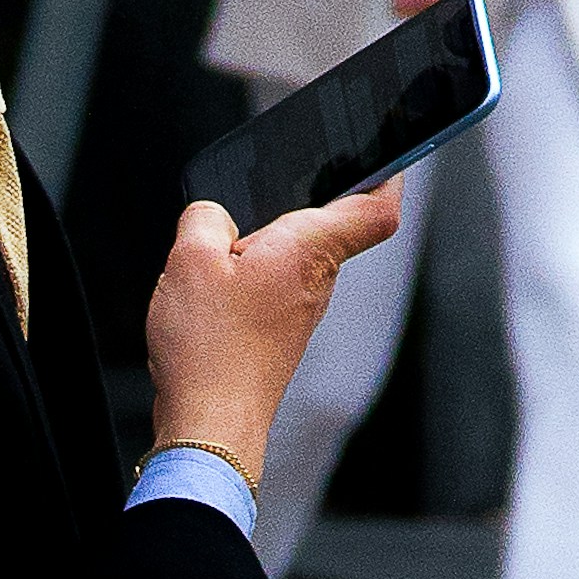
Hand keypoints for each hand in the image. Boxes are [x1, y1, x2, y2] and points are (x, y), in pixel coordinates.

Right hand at [144, 178, 403, 490]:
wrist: (210, 427)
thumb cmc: (209, 351)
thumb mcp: (188, 260)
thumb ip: (204, 218)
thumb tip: (212, 215)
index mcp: (308, 250)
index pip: (377, 206)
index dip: (390, 172)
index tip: (390, 151)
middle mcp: (316, 281)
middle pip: (329, 224)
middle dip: (298, 200)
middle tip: (265, 186)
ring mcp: (300, 311)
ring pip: (296, 257)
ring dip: (265, 243)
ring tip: (219, 248)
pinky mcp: (279, 334)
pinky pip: (273, 287)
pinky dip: (249, 276)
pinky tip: (213, 288)